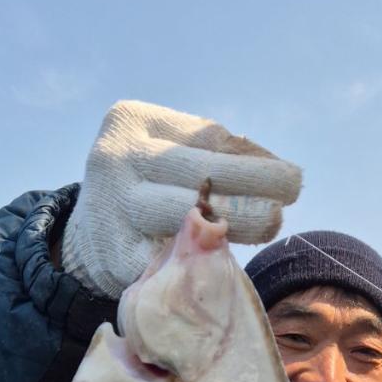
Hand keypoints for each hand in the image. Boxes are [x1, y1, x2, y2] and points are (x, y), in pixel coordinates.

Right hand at [61, 100, 301, 298]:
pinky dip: (201, 260)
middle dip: (251, 185)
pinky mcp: (113, 256)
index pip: (204, 140)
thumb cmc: (147, 182)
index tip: (290, 177)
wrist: (90, 231)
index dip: (251, 160)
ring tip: (271, 222)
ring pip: (184, 219)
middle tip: (292, 193)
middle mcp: (115, 160)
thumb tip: (276, 168)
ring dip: (234, 224)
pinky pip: (169, 260)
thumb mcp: (169, 151)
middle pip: (196, 174)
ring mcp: (111, 209)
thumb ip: (214, 152)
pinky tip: (225, 257)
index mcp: (131, 122)